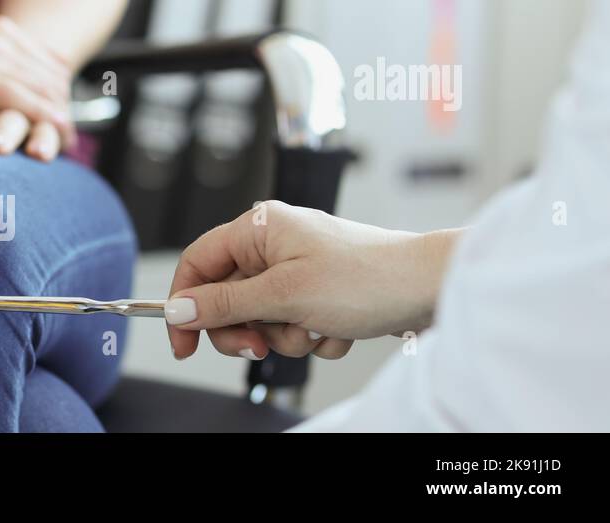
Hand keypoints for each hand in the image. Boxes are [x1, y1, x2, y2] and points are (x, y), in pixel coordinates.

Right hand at [0, 13, 74, 144]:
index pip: (37, 57)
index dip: (57, 86)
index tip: (68, 112)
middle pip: (43, 69)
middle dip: (64, 101)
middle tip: (76, 132)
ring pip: (34, 82)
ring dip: (57, 111)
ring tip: (71, 139)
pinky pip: (11, 97)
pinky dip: (37, 115)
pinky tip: (54, 135)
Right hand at [164, 201, 459, 360]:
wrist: (431, 288)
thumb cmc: (368, 278)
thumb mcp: (283, 296)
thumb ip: (224, 304)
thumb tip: (178, 310)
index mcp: (259, 229)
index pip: (197, 263)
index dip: (184, 305)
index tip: (183, 343)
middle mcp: (274, 244)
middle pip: (226, 297)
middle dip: (246, 329)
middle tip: (261, 346)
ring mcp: (297, 268)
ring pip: (260, 317)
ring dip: (286, 335)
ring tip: (317, 328)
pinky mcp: (318, 291)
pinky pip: (292, 324)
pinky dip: (311, 335)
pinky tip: (337, 329)